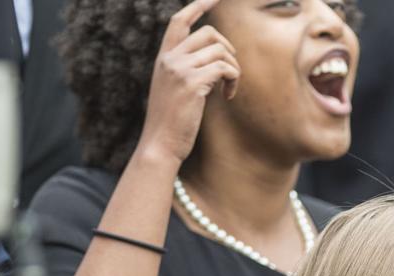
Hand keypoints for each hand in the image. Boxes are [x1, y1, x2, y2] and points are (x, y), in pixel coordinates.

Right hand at [136, 0, 239, 163]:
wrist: (159, 145)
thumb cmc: (171, 123)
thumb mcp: (175, 89)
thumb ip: (187, 70)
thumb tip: (215, 60)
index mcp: (163, 58)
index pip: (179, 21)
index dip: (198, 6)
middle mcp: (169, 59)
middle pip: (210, 33)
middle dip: (228, 50)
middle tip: (231, 73)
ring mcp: (180, 69)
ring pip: (220, 50)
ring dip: (234, 69)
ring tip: (229, 88)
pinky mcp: (192, 83)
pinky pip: (225, 68)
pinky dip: (233, 80)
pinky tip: (228, 96)